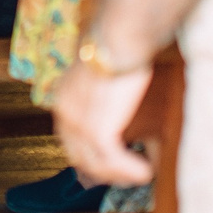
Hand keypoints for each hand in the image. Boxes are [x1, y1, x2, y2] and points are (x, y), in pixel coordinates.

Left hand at [53, 56, 154, 186]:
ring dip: (119, 174)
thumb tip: (122, 102)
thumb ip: (106, 90)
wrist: (118, 38)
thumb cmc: (118, 45)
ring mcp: (78, 124)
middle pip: (79, 155)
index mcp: (65, 97)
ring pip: (95, 163)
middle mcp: (65, 112)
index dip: (90, 154)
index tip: (110, 162)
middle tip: (126, 175)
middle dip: (103, 169)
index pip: (71, 137)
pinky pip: (113, 161)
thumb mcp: (107, 72)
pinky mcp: (96, 131)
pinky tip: (146, 171)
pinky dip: (130, 169)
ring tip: (140, 174)